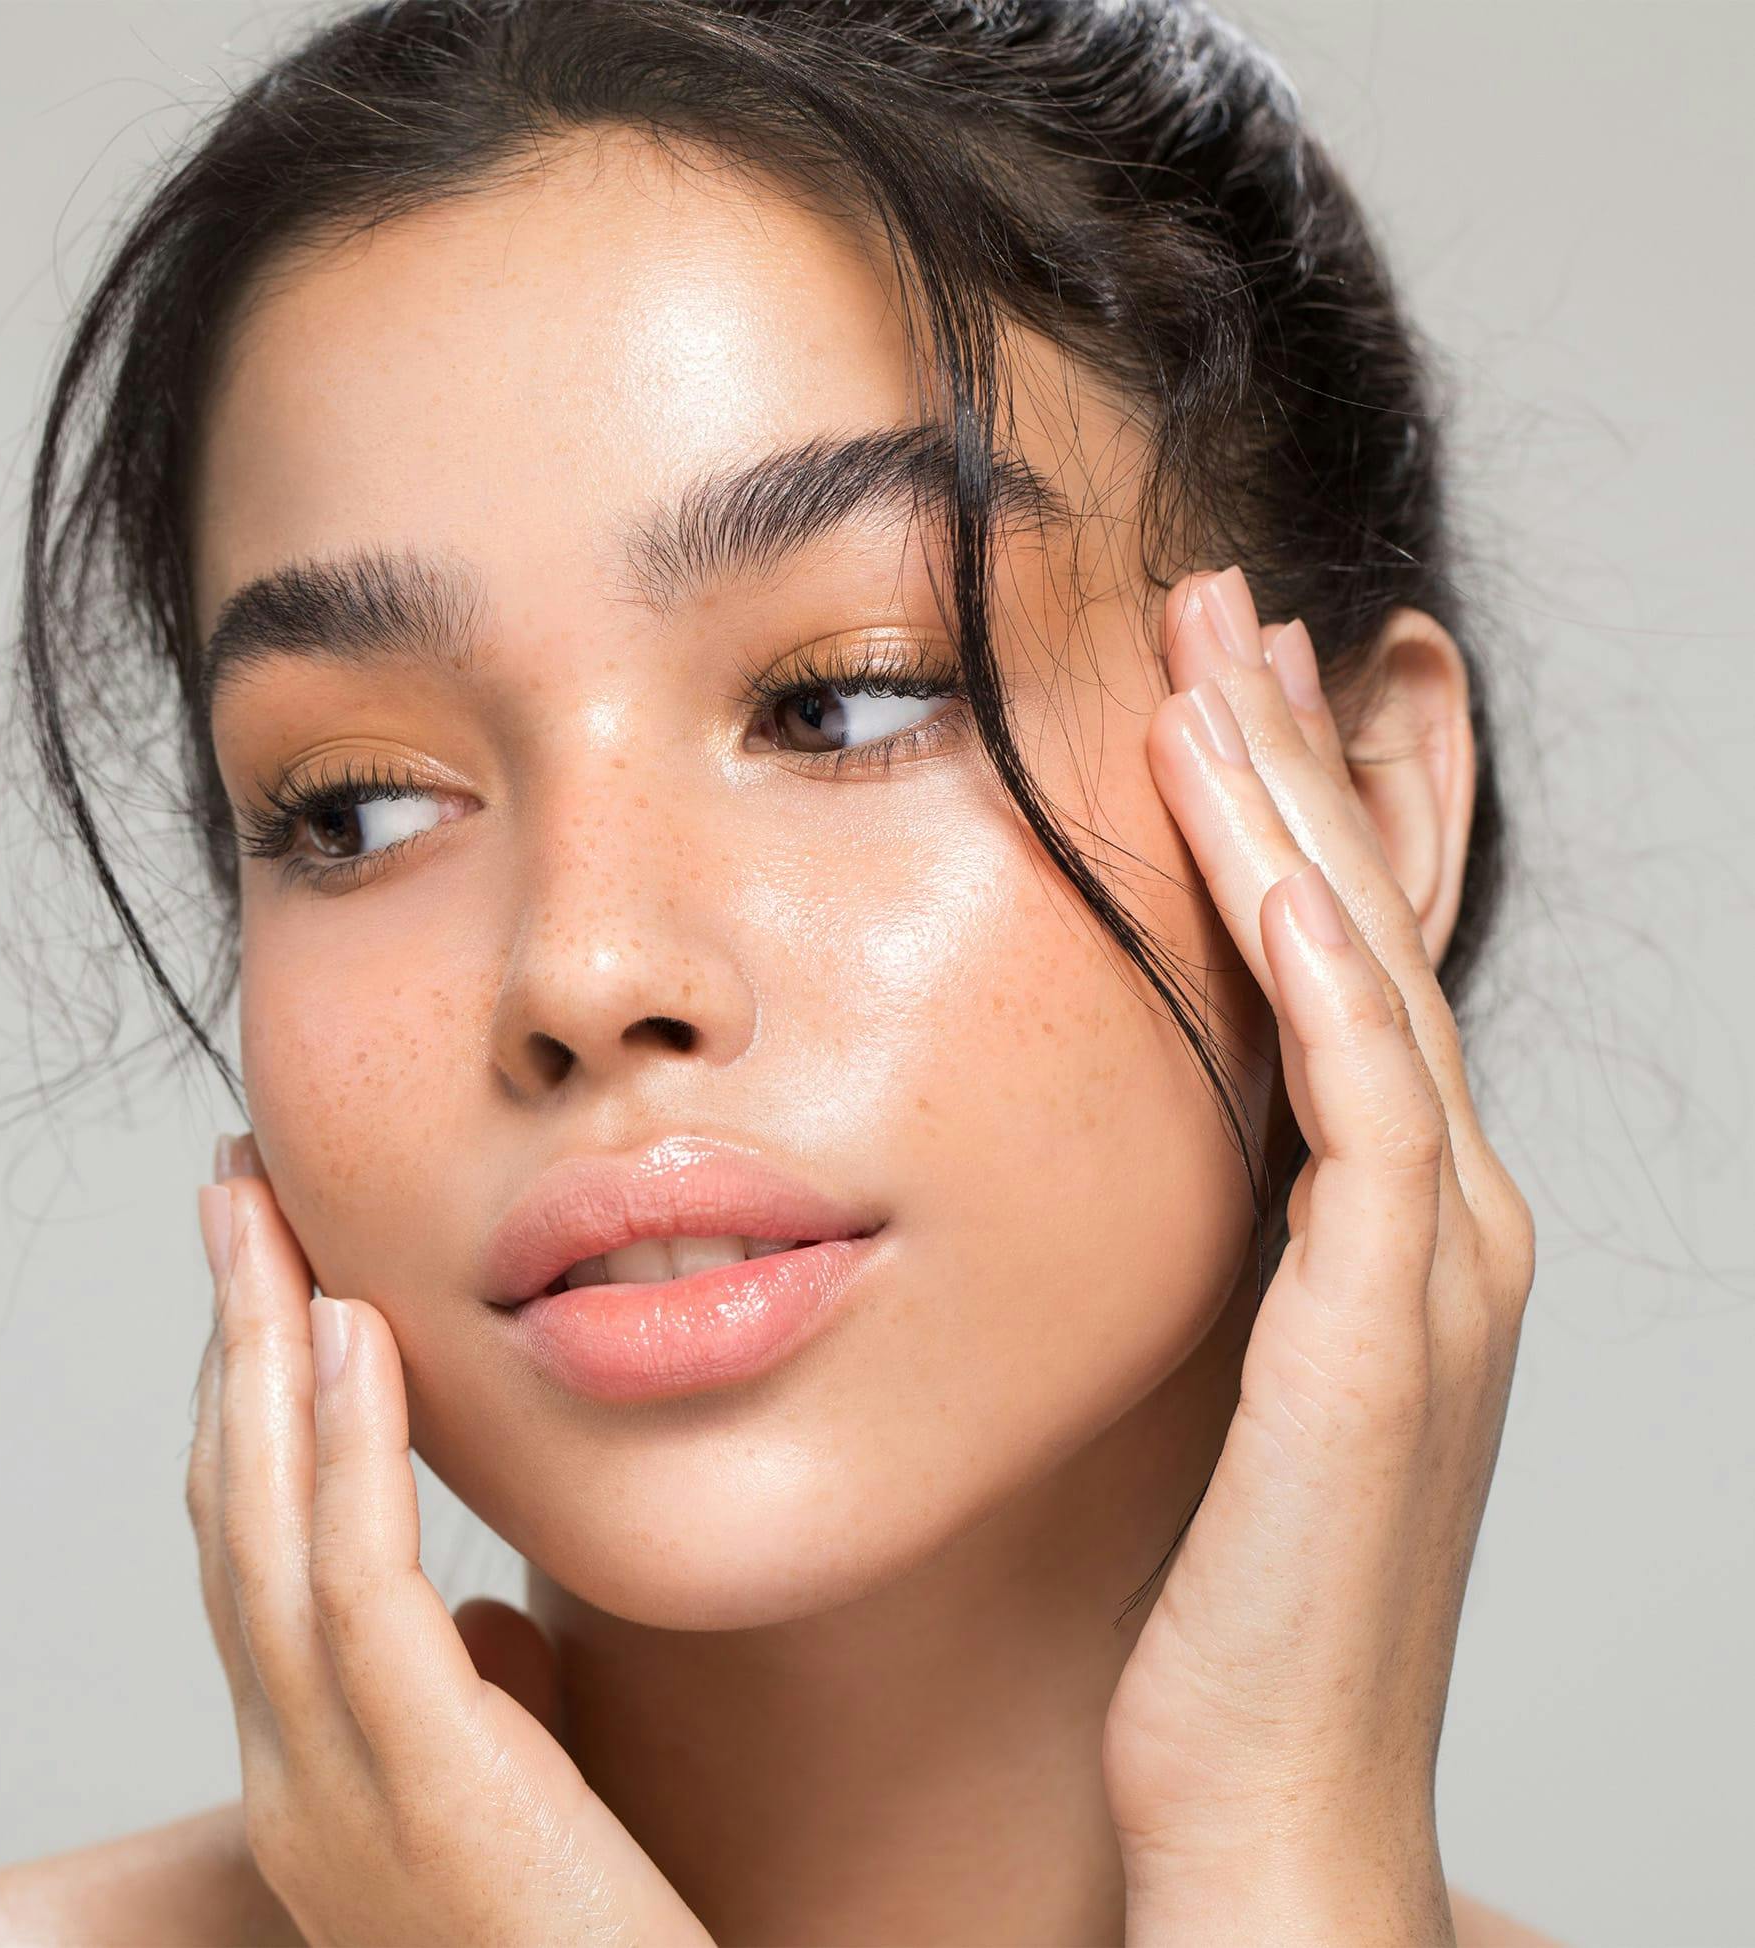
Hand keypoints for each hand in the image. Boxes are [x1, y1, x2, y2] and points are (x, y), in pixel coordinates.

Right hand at [188, 1141, 713, 1947]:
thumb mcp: (511, 1793)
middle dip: (228, 1339)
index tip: (264, 1274)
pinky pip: (361, 1588)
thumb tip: (478, 1611)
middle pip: (231, 1510)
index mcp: (310, 1761)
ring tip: (268, 1221)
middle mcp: (293, 1769)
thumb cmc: (591, 1931)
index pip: (250, 1548)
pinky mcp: (425, 1784)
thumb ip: (475, 1697)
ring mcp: (337, 1786)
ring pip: (266, 1530)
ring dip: (263, 1358)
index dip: (246, 1400)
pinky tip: (357, 1339)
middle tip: (232, 1195)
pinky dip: (348, 1452)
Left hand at [1101, 568, 1536, 1943]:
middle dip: (1297, 762)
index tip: (1209, 693)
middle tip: (1226, 611)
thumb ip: (1199, 1255)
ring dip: (1296, 811)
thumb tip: (1107, 1155)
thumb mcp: (1210, 1378)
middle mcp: (1440, 1224)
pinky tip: (1255, 848)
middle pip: (1368, 934)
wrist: (1274, 1798)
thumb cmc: (1229, 1603)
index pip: (1340, 970)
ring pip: (1370, 977)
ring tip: (1222, 657)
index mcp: (1388, 1230)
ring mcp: (1433, 1269)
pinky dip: (1316, 961)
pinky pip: (1357, 1099)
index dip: (1284, 818)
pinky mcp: (1386, 1329)